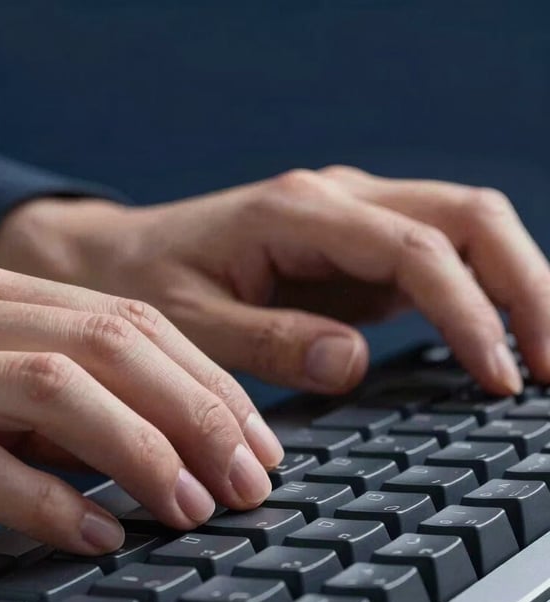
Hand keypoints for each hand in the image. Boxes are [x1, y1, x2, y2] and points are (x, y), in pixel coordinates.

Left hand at [0, 166, 549, 395]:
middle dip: (526, 288)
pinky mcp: (352, 252)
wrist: (115, 257)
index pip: (417, 251)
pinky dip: (478, 298)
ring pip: (466, 231)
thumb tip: (353, 363)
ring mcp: (351, 224)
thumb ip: (268, 341)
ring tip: (543, 357)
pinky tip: (493, 344)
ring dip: (515, 288)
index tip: (499, 377)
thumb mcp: (189, 320)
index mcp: (299, 212)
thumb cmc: (142, 283)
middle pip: (470, 219)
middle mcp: (337, 203)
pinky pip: (436, 262)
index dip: (470, 314)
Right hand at [0, 256, 282, 556]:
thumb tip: (150, 436)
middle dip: (196, 412)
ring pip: (51, 392)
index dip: (206, 378)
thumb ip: (42, 388)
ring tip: (192, 508)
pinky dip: (48, 503)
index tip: (255, 438)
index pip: (126, 316)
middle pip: (106, 344)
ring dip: (139, 454)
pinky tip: (97, 536)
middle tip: (248, 479)